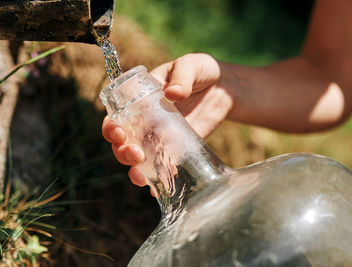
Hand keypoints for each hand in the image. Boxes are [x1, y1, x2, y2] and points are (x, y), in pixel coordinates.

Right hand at [102, 53, 232, 187]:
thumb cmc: (201, 71)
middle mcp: (145, 123)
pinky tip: (156, 191)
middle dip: (122, 152)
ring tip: (140, 176)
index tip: (118, 132)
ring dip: (135, 170)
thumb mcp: (191, 66)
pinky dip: (157, 182)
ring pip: (139, 159)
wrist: (224, 88)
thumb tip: (174, 94)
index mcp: (139, 101)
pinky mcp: (178, 150)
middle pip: (124, 143)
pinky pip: (163, 168)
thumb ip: (182, 76)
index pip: (117, 117)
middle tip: (135, 153)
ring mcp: (161, 139)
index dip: (111, 128)